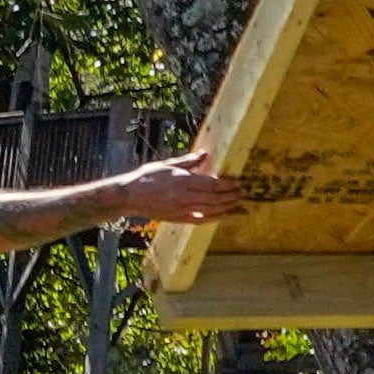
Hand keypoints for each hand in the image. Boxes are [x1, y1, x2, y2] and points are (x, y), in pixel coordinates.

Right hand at [107, 148, 248, 226]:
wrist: (129, 196)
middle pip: (215, 198)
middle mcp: (185, 196)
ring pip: (212, 210)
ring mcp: (183, 209)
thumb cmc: (146, 177)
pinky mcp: (179, 218)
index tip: (239, 183)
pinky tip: (226, 216)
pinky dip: (216, 218)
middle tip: (244, 193)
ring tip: (241, 205)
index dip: (228, 185)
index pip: (213, 184)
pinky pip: (202, 220)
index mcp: (183, 180)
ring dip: (228, 208)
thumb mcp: (167, 165)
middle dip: (232, 196)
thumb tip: (204, 154)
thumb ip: (188, 161)